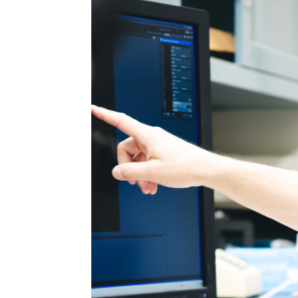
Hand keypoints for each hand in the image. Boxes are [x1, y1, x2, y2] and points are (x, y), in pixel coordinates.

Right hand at [91, 104, 210, 193]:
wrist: (206, 170)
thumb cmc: (185, 167)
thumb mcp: (153, 173)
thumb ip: (131, 172)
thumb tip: (117, 172)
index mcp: (147, 135)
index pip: (120, 121)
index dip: (104, 115)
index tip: (92, 108)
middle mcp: (152, 137)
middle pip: (128, 149)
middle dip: (129, 168)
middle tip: (135, 184)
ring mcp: (159, 145)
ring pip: (140, 158)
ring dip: (140, 175)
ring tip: (148, 189)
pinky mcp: (165, 152)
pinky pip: (150, 161)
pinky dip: (149, 174)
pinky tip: (154, 186)